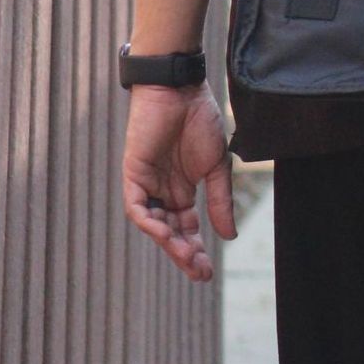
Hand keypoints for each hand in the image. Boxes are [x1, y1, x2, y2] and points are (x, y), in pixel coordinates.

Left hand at [122, 84, 236, 281]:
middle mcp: (163, 193)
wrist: (181, 90)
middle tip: (199, 273)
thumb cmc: (200, 120)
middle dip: (183, 254)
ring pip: (155, 225)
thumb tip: (229, 235)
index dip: (195, 250)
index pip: (186, 229)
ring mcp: (147, 185)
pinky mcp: (134, 176)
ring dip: (169, 243)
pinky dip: (150, 222)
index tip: (207, 272)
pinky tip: (166, 233)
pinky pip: (138, 208)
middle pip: (171, 232)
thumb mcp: (217, 165)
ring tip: (187, 256)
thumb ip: (220, 200)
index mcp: (183, 190)